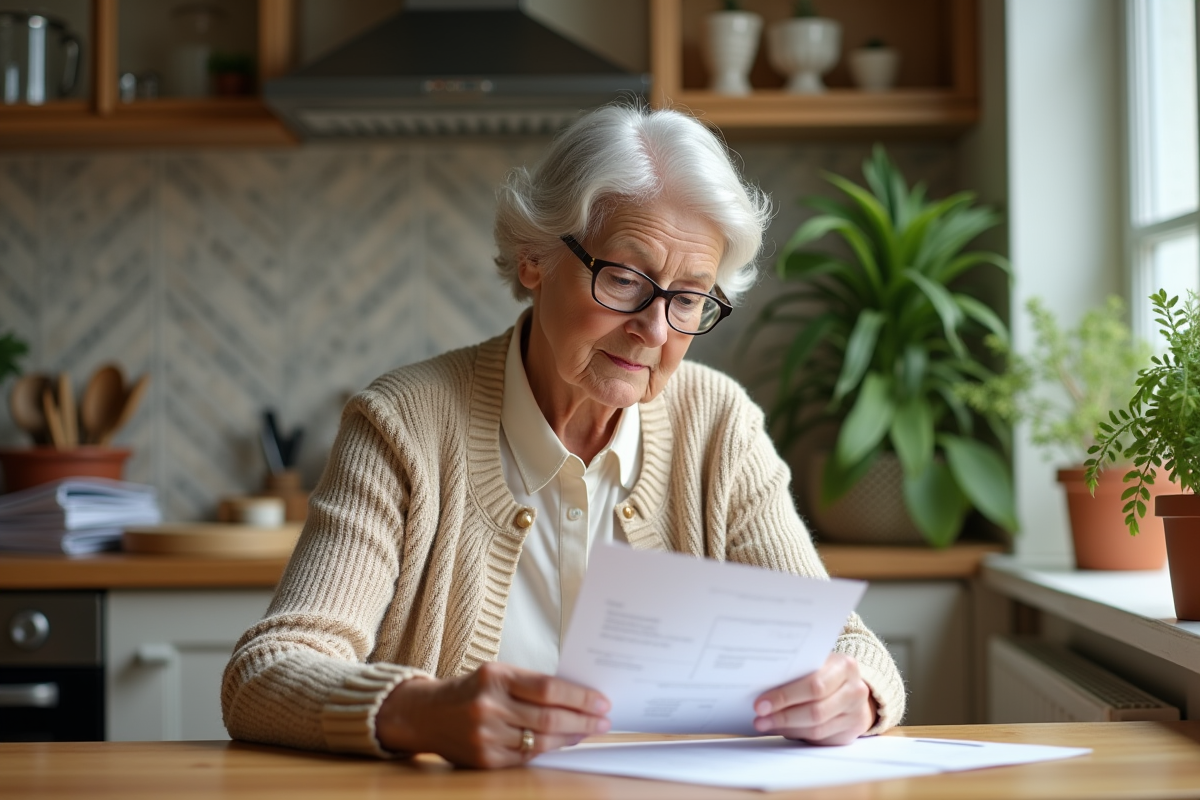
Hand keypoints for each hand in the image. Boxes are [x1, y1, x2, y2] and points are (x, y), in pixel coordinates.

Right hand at [375, 662, 611, 767]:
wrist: (424, 715)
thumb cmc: (468, 690)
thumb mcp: (496, 674)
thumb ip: (530, 684)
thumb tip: (576, 698)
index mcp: (495, 677)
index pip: (548, 688)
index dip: (579, 697)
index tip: (601, 701)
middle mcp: (488, 706)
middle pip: (548, 718)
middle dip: (582, 720)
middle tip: (603, 720)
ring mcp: (486, 735)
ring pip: (540, 741)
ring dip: (570, 738)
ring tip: (587, 731)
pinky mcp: (484, 759)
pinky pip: (526, 756)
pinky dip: (548, 750)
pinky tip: (562, 744)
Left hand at [752, 652, 876, 744]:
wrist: (852, 688)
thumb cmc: (826, 673)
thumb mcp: (816, 664)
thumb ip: (796, 672)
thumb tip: (761, 689)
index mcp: (845, 666)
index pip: (814, 685)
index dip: (785, 696)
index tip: (760, 703)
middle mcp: (855, 690)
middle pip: (816, 711)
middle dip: (783, 716)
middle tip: (759, 717)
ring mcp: (856, 714)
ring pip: (817, 729)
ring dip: (787, 728)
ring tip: (765, 724)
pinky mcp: (851, 733)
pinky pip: (820, 739)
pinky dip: (797, 734)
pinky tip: (782, 728)